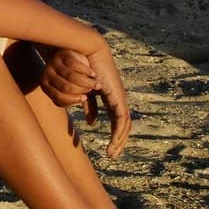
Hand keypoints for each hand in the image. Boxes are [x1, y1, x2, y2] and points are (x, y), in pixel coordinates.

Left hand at [39, 47, 96, 110]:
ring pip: (71, 76)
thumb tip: (91, 123)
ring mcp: (54, 63)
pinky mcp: (63, 54)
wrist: (67, 51)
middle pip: (66, 87)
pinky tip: (93, 72)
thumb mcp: (78, 91)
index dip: (73, 100)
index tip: (85, 97)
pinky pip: (75, 64)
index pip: (59, 99)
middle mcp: (47, 75)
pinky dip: (86, 70)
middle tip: (92, 90)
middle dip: (81, 90)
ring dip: (86, 81)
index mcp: (47, 87)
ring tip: (94, 82)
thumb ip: (84, 105)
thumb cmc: (74, 77)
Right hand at [84, 41, 131, 158]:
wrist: (87, 53)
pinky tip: (114, 141)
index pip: (117, 121)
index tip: (109, 149)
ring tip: (112, 152)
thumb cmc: (83, 69)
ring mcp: (120, 98)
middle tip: (112, 155)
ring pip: (125, 124)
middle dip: (119, 141)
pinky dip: (119, 132)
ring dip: (120, 140)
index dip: (114, 135)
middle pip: (124, 125)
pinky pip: (122, 119)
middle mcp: (118, 99)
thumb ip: (89, 107)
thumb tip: (91, 123)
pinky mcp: (118, 97)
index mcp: (111, 99)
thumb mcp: (86, 93)